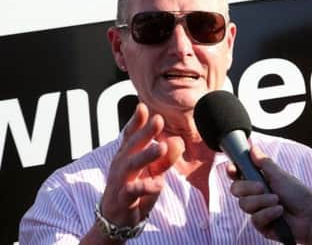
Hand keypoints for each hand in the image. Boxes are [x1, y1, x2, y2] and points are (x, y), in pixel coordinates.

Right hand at [100, 103, 183, 226]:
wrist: (117, 220)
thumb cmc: (135, 191)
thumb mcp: (153, 172)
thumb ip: (165, 158)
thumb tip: (178, 141)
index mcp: (127, 155)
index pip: (130, 136)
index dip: (136, 121)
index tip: (143, 107)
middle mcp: (121, 165)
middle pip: (132, 146)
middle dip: (145, 132)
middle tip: (158, 119)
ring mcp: (120, 181)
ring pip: (131, 165)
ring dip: (146, 155)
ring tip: (161, 147)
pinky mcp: (122, 199)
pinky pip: (133, 191)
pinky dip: (146, 186)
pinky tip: (159, 183)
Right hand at [228, 146, 311, 244]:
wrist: (309, 216)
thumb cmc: (298, 195)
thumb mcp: (281, 176)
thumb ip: (264, 163)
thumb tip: (253, 148)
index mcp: (259, 181)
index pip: (239, 176)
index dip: (233, 171)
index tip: (233, 169)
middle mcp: (256, 196)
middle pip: (236, 190)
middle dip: (248, 187)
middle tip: (262, 187)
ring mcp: (258, 210)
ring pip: (244, 204)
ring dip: (262, 201)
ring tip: (277, 201)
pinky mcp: (261, 225)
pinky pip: (255, 219)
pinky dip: (268, 213)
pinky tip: (279, 212)